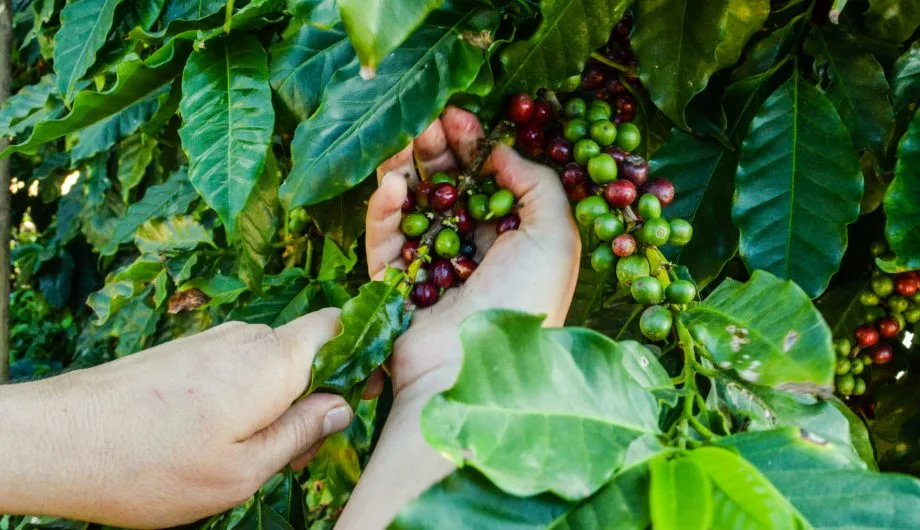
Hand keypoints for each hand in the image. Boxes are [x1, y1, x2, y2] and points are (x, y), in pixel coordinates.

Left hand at [0, 309, 352, 528]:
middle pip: (307, 349)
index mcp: (274, 361)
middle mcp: (247, 337)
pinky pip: (236, 364)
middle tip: (296, 450)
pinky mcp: (185, 351)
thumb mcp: (243, 471)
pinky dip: (243, 395)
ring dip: (276, 398)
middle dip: (315, 392)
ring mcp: (212, 339)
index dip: (364, 352)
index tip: (365, 391)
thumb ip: (302, 433)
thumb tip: (341, 406)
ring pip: (270, 361)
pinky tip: (213, 436)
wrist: (59, 439)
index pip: (341, 325)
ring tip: (247, 451)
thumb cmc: (152, 465)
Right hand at [365, 106, 580, 395]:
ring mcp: (430, 269)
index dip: (474, 147)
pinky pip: (384, 237)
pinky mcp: (393, 284)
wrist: (473, 371)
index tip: (458, 115)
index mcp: (513, 243)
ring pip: (412, 206)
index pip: (488, 183)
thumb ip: (537, 183)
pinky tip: (391, 183)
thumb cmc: (524, 302)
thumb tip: (501, 151)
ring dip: (407, 169)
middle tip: (427, 122)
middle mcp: (471, 254)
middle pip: (447, 189)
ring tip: (405, 142)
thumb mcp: (556, 235)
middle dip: (438, 152)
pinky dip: (384, 208)